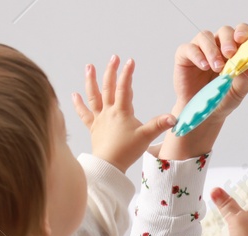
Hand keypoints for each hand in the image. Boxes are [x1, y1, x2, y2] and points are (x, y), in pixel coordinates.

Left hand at [73, 55, 174, 174]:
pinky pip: (84, 114)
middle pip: (108, 87)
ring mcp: (99, 119)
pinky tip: (74, 95)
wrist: (108, 166)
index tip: (130, 61)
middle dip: (111, 71)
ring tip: (89, 67)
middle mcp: (108, 112)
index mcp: (121, 112)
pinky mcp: (93, 128)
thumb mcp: (145, 137)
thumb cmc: (126, 152)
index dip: (127, 74)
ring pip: (94, 96)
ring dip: (91, 81)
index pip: (124, 88)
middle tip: (113, 57)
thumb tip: (174, 117)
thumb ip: (159, 125)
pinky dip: (79, 104)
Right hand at [158, 23, 247, 159]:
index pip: (241, 33)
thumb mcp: (238, 91)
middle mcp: (218, 46)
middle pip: (224, 31)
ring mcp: (201, 49)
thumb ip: (247, 77)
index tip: (242, 39)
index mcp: (234, 51)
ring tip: (217, 68)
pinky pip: (189, 48)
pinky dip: (197, 55)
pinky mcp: (185, 56)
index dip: (243, 32)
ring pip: (205, 36)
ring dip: (212, 50)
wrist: (203, 115)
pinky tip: (204, 66)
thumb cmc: (222, 99)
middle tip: (230, 53)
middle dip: (228, 40)